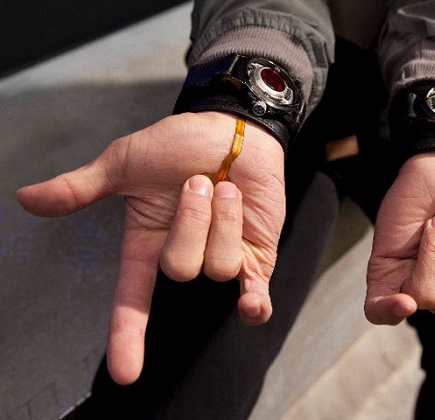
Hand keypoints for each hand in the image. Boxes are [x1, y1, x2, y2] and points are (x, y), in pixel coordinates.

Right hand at [16, 112, 285, 384]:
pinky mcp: (257, 257)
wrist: (234, 127)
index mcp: (147, 244)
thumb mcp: (125, 163)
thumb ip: (81, 188)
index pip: (132, 299)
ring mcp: (222, 259)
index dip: (127, 336)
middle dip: (191, 219)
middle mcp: (184, 256)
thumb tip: (27, 199)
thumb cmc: (179, 143)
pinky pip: (256, 296)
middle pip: (182, 270)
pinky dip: (255, 305)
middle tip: (199, 182)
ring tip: (226, 189)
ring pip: (220, 268)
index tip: (125, 372)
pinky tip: (251, 302)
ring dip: (224, 219)